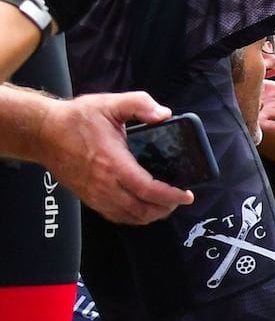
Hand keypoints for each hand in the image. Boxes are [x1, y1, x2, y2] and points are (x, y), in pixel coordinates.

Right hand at [42, 90, 193, 223]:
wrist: (43, 132)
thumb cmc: (76, 119)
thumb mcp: (110, 104)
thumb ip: (140, 104)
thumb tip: (164, 114)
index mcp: (113, 163)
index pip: (148, 189)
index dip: (171, 196)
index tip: (186, 194)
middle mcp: (104, 184)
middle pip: (141, 209)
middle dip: (165, 208)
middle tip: (178, 199)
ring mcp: (94, 194)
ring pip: (128, 216)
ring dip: (150, 215)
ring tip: (164, 205)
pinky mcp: (87, 197)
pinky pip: (114, 215)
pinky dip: (132, 216)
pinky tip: (141, 207)